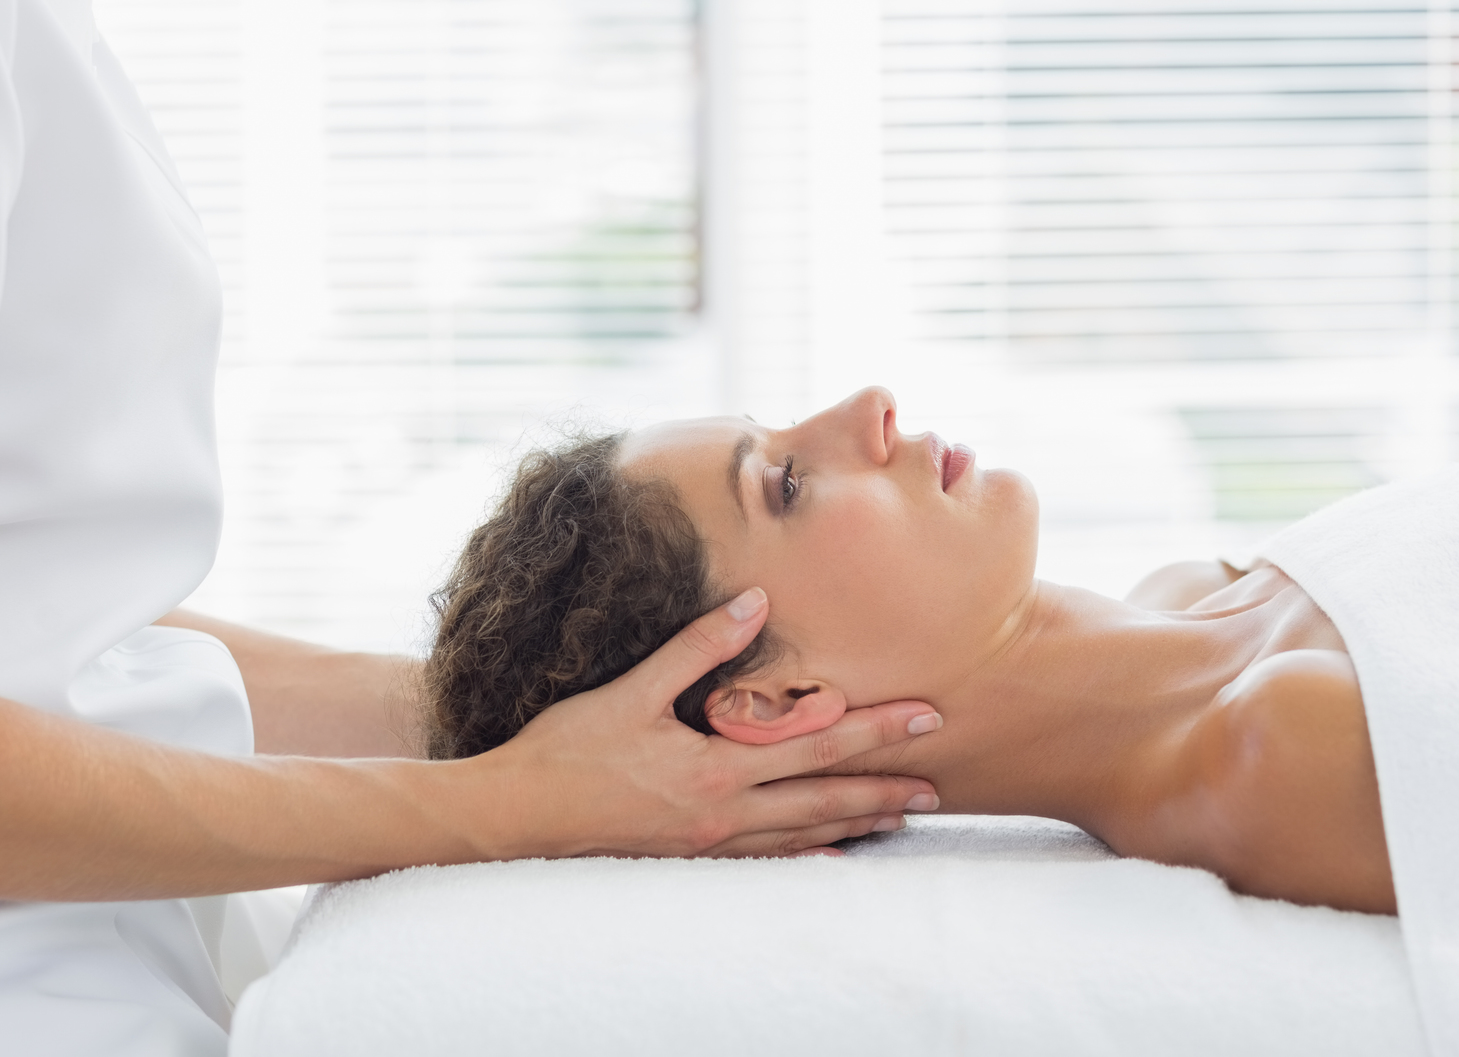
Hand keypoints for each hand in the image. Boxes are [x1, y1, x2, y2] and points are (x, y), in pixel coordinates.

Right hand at [476, 587, 941, 859]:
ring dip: (855, 822)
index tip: (925, 716)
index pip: (814, 745)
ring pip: (801, 834)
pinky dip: (806, 855)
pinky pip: (765, 859)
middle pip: (821, 797)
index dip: (873, 730)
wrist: (517, 815)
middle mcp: (722, 813)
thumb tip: (756, 599)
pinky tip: (832, 855)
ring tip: (903, 816)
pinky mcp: (690, 855)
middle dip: (883, 786)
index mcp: (715, 769)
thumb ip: (697, 646)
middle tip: (941, 782)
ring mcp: (708, 842)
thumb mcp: (631, 689)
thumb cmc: (568, 748)